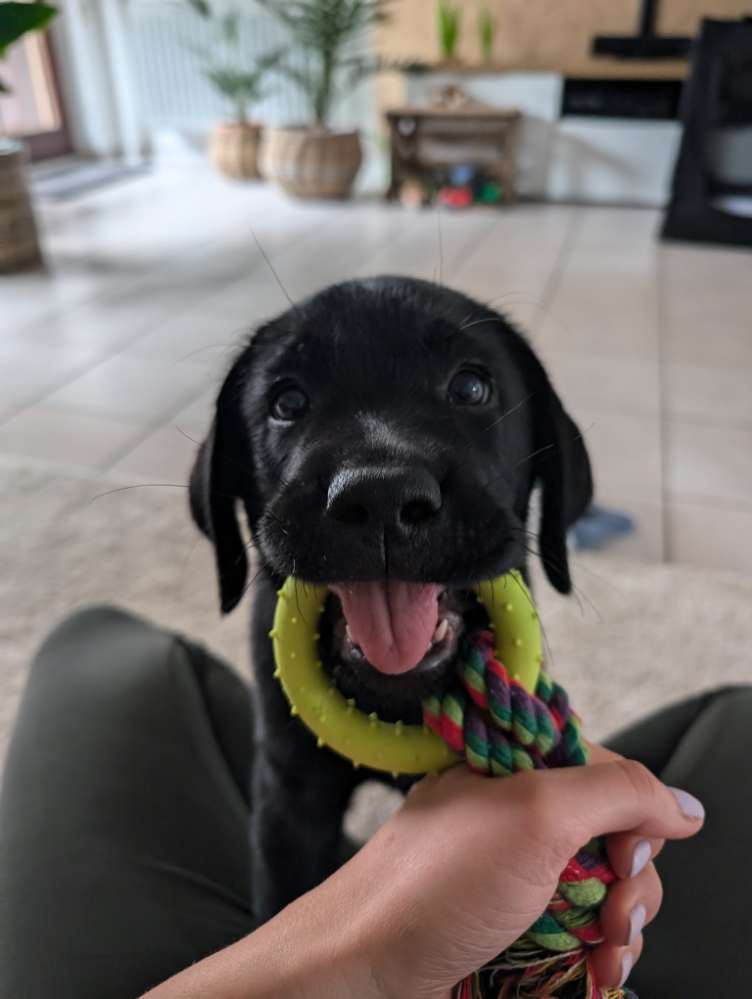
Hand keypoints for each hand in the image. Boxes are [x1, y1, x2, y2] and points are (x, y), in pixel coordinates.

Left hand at [330, 755, 703, 998]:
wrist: (361, 972)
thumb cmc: (431, 886)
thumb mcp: (532, 817)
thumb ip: (615, 793)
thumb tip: (681, 804)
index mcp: (512, 768)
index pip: (603, 770)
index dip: (630, 813)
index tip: (625, 854)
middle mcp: (514, 815)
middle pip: (611, 837)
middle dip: (631, 883)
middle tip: (615, 919)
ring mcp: (511, 874)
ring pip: (599, 891)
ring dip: (620, 930)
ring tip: (605, 960)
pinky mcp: (509, 925)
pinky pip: (574, 934)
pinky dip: (596, 958)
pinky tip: (597, 978)